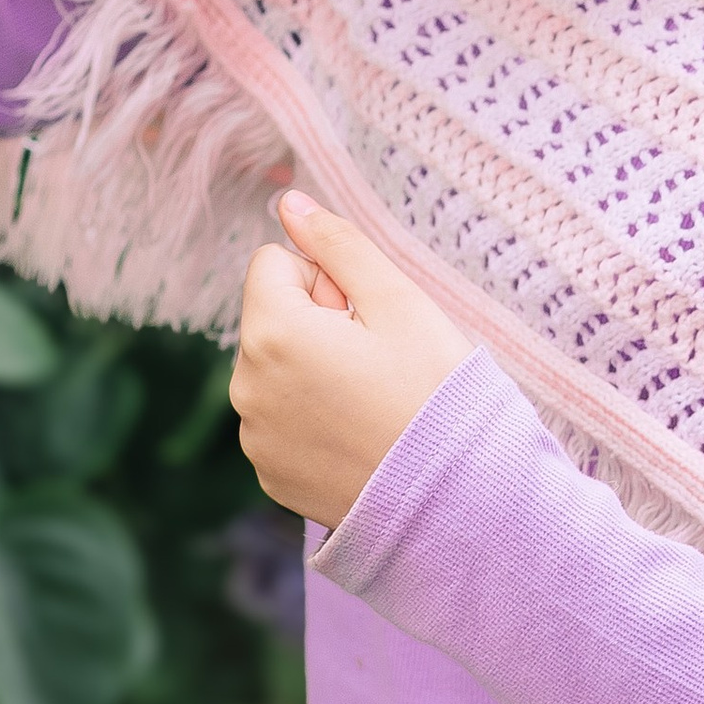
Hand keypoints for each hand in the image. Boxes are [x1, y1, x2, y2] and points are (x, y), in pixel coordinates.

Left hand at [230, 189, 474, 529]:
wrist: (457, 500)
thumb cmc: (436, 393)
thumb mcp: (399, 302)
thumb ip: (339, 244)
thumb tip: (289, 203)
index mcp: (271, 333)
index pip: (274, 263)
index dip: (327, 279)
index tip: (368, 317)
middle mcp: (246, 387)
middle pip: (273, 318)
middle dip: (318, 324)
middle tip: (380, 360)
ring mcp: (255, 438)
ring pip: (278, 370)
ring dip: (315, 372)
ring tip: (375, 402)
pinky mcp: (271, 475)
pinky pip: (283, 421)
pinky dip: (315, 420)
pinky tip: (363, 437)